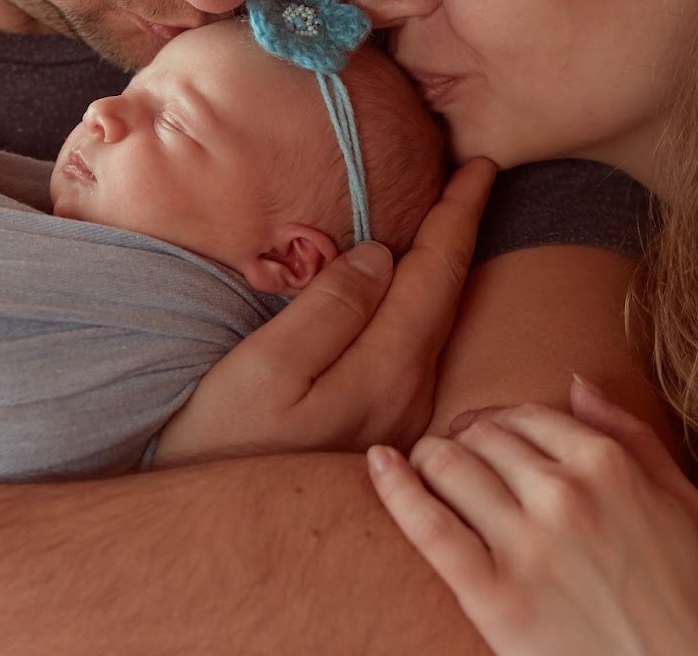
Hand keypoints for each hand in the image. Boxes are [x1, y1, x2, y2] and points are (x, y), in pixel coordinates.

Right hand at [152, 159, 495, 466]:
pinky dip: (425, 307)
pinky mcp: (382, 432)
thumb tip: (381, 255)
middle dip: (462, 234)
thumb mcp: (267, 367)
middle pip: (447, 297)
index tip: (483, 165)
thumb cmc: (221, 440)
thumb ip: (331, 308)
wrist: (214, 533)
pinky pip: (417, 352)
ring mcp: (401, 420)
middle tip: (475, 178)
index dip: (460, 214)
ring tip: (450, 223)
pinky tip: (414, 294)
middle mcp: (411, 396)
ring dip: (445, 270)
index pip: (438, 273)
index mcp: (388, 371)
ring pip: (435, 327)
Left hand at [366, 379, 697, 655]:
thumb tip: (576, 382)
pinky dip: (395, 487)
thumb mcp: (683, 502)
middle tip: (456, 461)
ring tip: (426, 474)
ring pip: (448, 465)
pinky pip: (428, 525)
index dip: (499, 424)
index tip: (488, 441)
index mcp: (609, 465)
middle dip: (463, 441)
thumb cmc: (683, 593)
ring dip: (429, 460)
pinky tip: (380, 465)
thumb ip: (632, 433)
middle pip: (481, 435)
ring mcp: (528, 546)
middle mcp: (565, 495)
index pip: (524, 414)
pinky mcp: (494, 597)